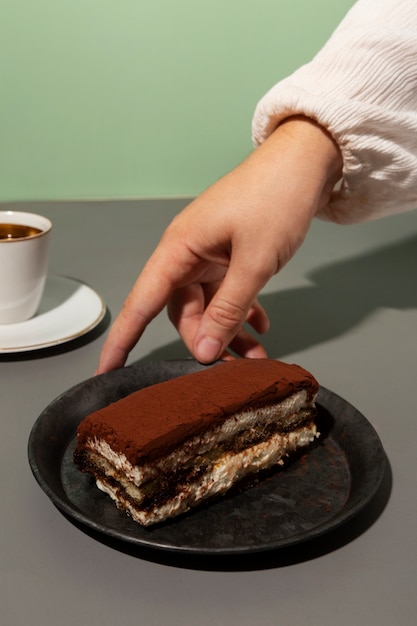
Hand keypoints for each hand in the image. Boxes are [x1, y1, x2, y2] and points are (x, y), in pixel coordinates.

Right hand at [96, 117, 341, 372]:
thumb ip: (228, 309)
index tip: (106, 372)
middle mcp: (188, 253)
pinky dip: (242, 312)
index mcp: (179, 249)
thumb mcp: (253, 262)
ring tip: (254, 356)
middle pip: (182, 311)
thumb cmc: (275, 201)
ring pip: (208, 306)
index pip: (141, 302)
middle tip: (231, 366)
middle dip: (203, 340)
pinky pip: (227, 293)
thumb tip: (204, 350)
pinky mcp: (230, 255)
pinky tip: (261, 327)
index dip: (122, 339)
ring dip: (228, 331)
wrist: (303, 163)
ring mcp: (210, 254)